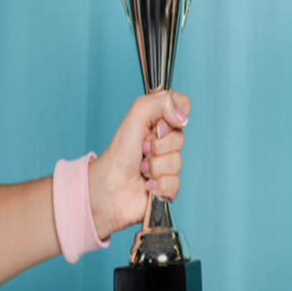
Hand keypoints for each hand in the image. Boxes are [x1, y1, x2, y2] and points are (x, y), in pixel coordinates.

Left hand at [88, 90, 190, 239]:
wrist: (108, 187)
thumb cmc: (118, 153)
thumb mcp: (135, 116)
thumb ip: (161, 103)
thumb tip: (183, 116)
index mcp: (159, 122)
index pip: (182, 107)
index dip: (173, 116)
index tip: (156, 126)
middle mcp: (165, 142)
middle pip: (180, 138)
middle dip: (159, 146)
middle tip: (142, 149)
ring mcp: (167, 165)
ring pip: (177, 162)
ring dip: (156, 167)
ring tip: (141, 169)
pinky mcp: (168, 186)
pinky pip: (175, 183)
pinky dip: (159, 185)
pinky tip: (147, 184)